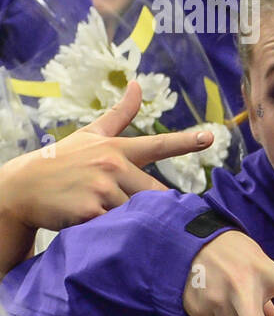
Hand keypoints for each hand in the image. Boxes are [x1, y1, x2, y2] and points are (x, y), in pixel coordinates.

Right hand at [0, 81, 211, 231]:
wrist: (21, 188)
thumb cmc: (61, 162)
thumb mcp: (90, 135)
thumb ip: (119, 115)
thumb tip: (138, 84)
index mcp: (115, 149)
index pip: (157, 145)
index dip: (185, 142)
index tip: (210, 137)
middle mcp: (111, 165)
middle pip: (155, 193)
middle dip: (149, 205)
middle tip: (127, 209)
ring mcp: (100, 187)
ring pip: (136, 212)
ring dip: (128, 219)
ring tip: (102, 214)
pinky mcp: (90, 210)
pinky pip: (117, 227)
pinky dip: (114, 231)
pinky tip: (96, 226)